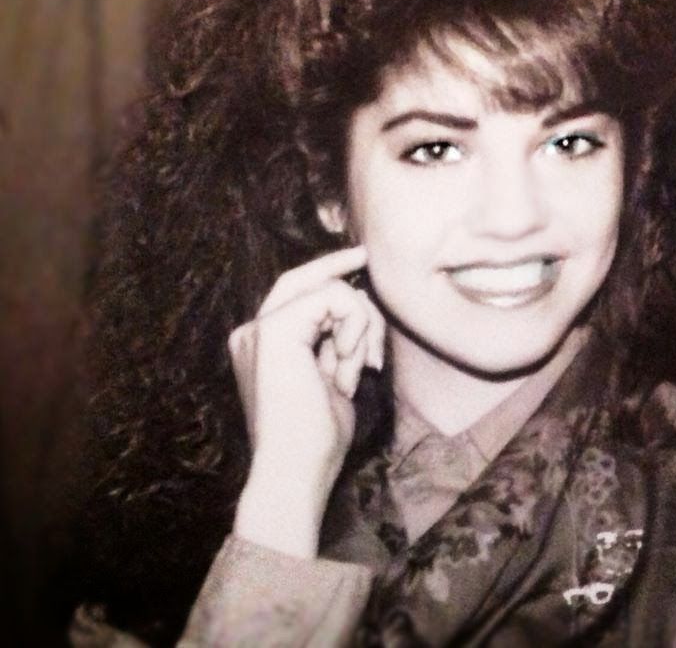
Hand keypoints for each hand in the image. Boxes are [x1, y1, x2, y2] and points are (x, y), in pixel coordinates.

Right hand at [228, 245, 385, 556]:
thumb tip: (357, 308)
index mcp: (262, 345)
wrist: (294, 474)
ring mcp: (259, 329)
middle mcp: (252, 332)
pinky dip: (355, 329)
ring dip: (360, 327)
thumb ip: (334, 345)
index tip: (359, 260)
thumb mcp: (331, 381)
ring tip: (354, 372)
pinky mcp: (275, 330)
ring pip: (329, 289)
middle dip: (341, 266)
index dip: (327, 273)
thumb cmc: (316, 441)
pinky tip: (348, 367)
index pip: (295, 294)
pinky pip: (334, 298)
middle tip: (368, 258)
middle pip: (302, 278)